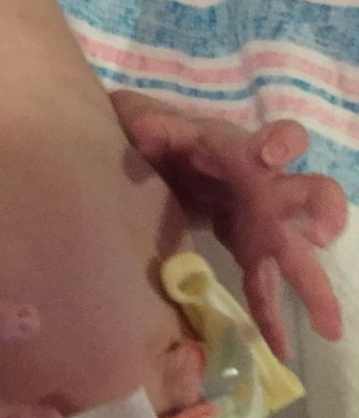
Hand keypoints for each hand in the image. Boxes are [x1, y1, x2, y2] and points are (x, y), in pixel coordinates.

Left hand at [114, 91, 347, 358]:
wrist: (163, 158)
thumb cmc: (166, 136)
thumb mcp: (153, 125)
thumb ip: (153, 126)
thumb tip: (146, 132)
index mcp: (243, 149)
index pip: (281, 137)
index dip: (282, 143)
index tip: (271, 158)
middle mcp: (265, 186)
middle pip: (310, 195)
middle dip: (321, 215)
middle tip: (319, 237)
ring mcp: (262, 222)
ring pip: (296, 252)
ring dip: (312, 285)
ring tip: (328, 326)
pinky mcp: (249, 250)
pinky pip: (265, 285)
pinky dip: (270, 316)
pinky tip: (278, 348)